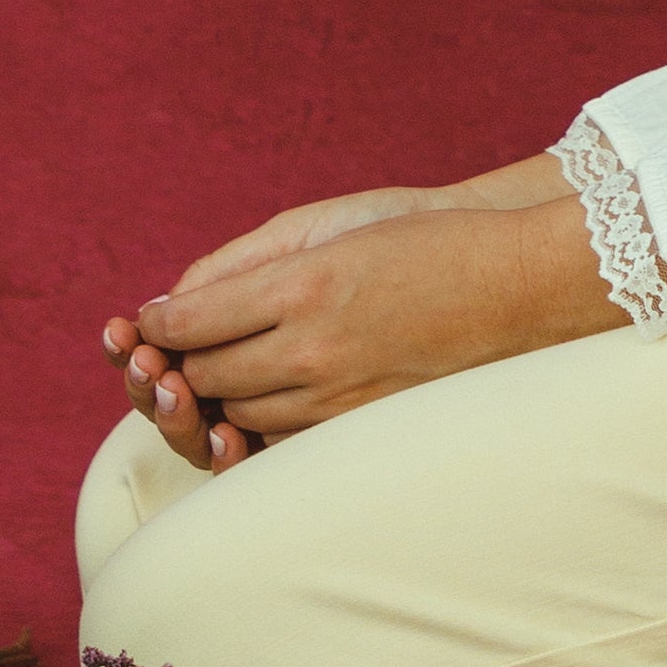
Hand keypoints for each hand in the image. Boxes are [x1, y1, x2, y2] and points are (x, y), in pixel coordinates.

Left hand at [101, 164, 611, 464]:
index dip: (159, 323)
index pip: (191, 321)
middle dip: (179, 361)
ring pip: (236, 413)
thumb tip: (175, 303)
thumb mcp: (327, 226)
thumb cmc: (420, 240)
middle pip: (204, 374)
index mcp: (303, 285)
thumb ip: (241, 263)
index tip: (151, 320)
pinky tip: (260, 401)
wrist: (515, 286)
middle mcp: (314, 348)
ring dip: (217, 394)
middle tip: (177, 347)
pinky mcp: (361, 429)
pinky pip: (279, 441)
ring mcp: (339, 398)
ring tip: (220, 370)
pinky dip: (257, 423)